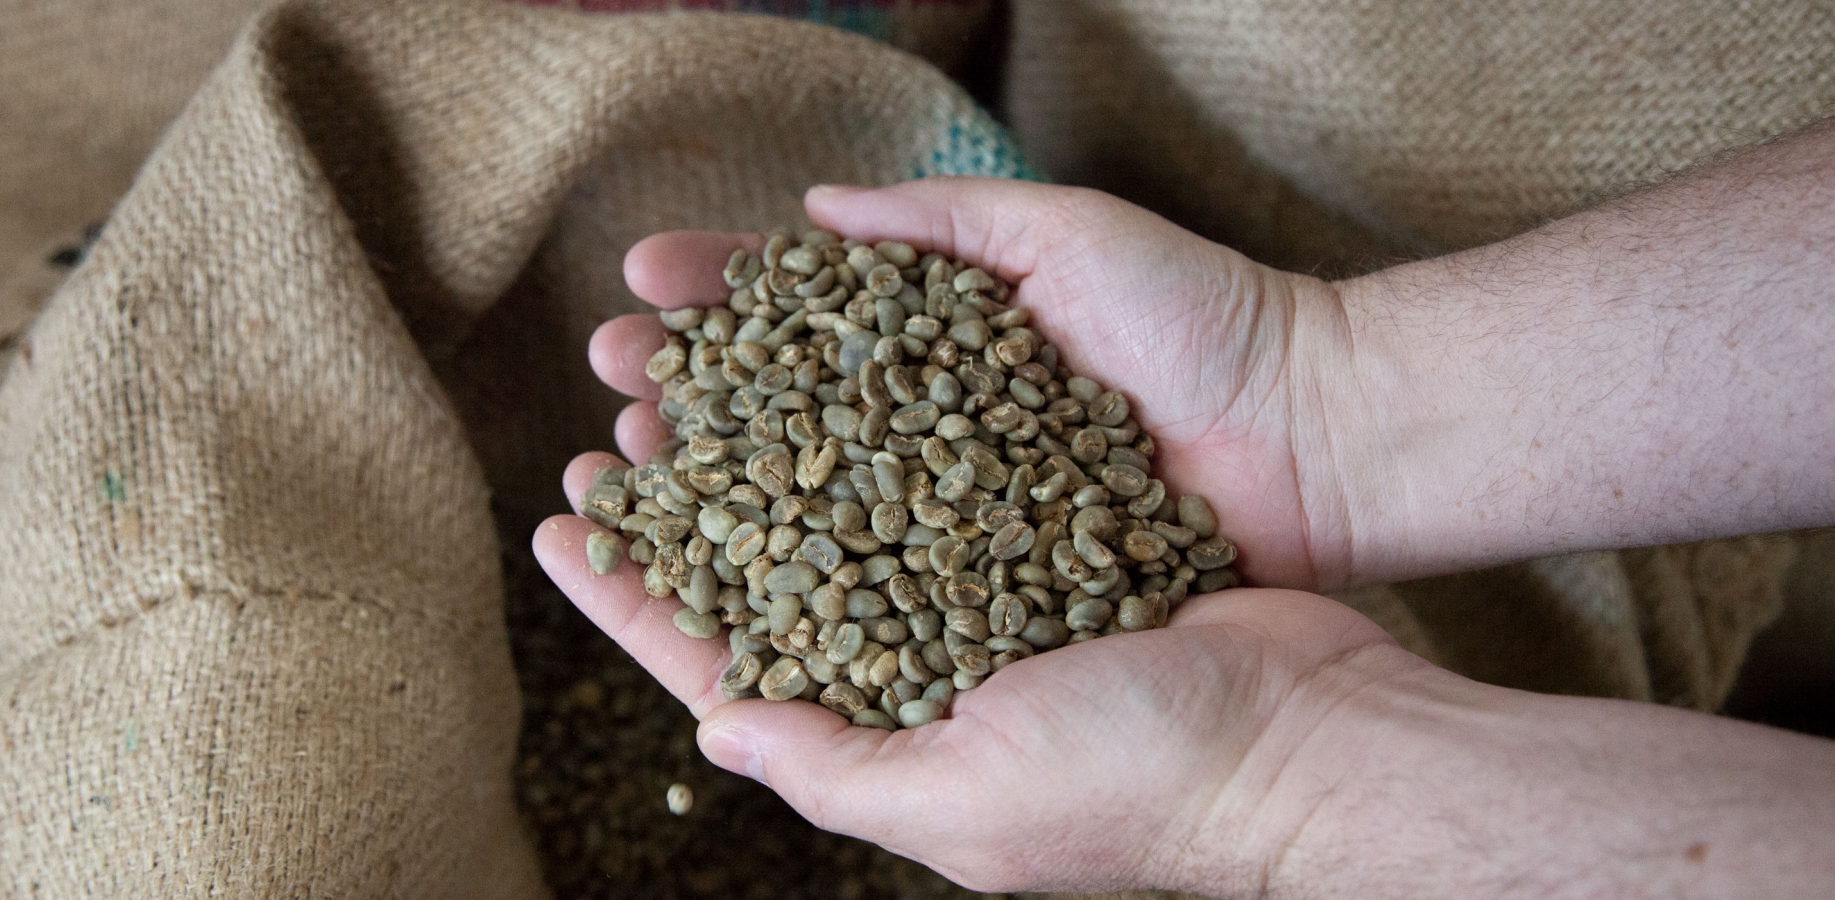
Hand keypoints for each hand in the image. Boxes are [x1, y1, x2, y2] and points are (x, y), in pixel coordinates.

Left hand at [535, 452, 1414, 892]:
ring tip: (703, 370)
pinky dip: (883, 410)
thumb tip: (718, 733)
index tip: (566, 526)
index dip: (636, 598)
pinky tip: (835, 359)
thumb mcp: (967, 798)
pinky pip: (943, 458)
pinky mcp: (1049, 526)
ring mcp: (987, 591)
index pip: (725, 665)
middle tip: (620, 419)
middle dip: (693, 499)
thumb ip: (837, 771)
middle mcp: (925, 663)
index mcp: (888, 738)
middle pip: (774, 567)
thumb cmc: (1141, 781)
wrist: (1314, 725)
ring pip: (847, 497)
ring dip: (769, 437)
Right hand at [584, 178, 1366, 591]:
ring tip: (632, 457)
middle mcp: (934, 426)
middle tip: (607, 376)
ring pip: (813, 495)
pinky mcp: (989, 587)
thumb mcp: (1064, 232)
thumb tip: (811, 210)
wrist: (1313, 434)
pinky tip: (721, 561)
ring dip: (716, 477)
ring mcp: (958, 509)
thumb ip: (941, 221)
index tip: (638, 280)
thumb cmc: (1200, 316)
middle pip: (786, 404)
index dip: (720, 295)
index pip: (805, 310)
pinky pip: (881, 579)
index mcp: (944, 337)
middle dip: (691, 386)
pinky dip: (799, 572)